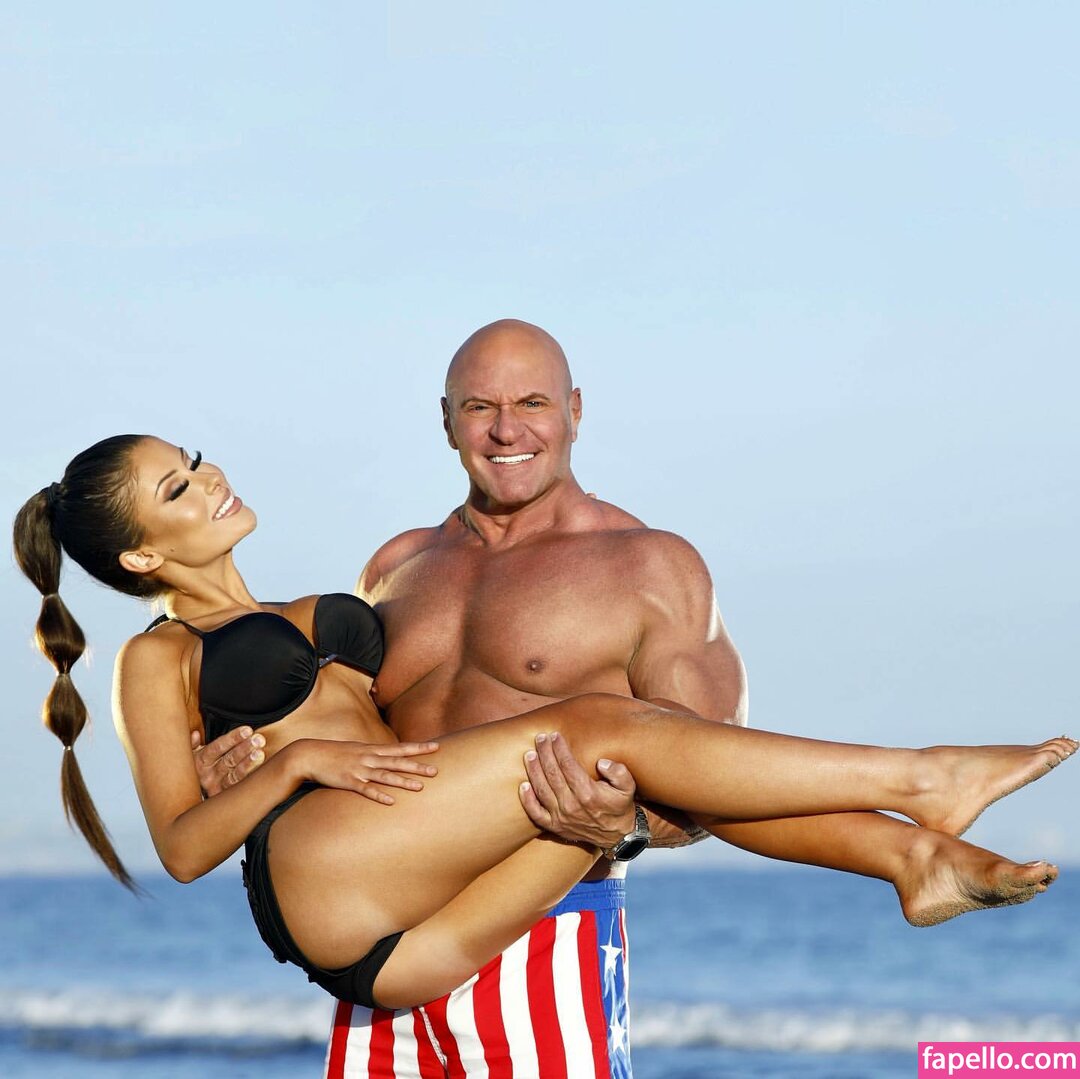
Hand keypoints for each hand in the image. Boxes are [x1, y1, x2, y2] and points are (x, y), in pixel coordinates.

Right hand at [192, 727, 265, 796]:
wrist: (190, 792)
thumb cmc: (197, 767)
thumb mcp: (190, 755)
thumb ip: (193, 744)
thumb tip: (195, 735)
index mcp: (201, 761)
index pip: (218, 747)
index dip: (233, 738)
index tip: (247, 730)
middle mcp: (208, 775)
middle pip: (228, 760)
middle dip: (245, 749)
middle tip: (258, 740)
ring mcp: (218, 787)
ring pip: (235, 775)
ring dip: (249, 764)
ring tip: (260, 754)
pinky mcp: (225, 797)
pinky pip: (239, 787)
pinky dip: (250, 778)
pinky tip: (260, 771)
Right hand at [295, 739, 438, 804]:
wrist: (310, 754)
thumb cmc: (335, 753)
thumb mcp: (357, 749)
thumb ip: (374, 754)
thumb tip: (388, 758)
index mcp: (372, 749)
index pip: (400, 748)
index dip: (419, 748)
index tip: (437, 746)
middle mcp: (369, 758)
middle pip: (397, 762)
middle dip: (417, 766)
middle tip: (436, 770)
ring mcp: (359, 769)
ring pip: (385, 776)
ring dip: (403, 781)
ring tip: (420, 787)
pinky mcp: (348, 781)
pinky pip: (366, 790)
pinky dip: (378, 795)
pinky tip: (390, 801)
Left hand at [518, 731, 636, 849]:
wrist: (617, 836)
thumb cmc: (620, 806)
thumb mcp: (627, 787)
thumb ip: (619, 772)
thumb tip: (602, 763)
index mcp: (588, 794)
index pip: (568, 765)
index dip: (560, 749)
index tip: (555, 735)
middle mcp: (571, 805)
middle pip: (552, 774)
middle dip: (545, 753)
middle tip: (540, 738)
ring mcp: (561, 817)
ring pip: (542, 790)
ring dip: (534, 770)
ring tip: (530, 754)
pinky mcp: (555, 827)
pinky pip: (536, 813)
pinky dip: (527, 800)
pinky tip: (523, 785)